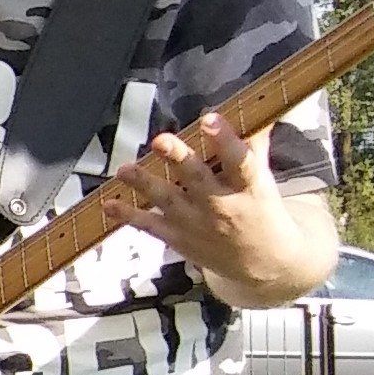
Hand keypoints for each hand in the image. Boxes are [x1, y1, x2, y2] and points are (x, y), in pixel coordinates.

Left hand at [102, 111, 308, 288]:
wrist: (264, 263)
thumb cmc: (262, 214)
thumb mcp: (264, 182)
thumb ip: (254, 148)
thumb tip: (258, 111)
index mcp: (250, 187)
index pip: (240, 161)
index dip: (225, 140)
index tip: (210, 120)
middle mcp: (221, 205)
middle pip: (197, 177)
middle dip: (178, 158)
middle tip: (160, 141)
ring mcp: (197, 223)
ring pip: (168, 200)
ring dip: (144, 184)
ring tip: (124, 170)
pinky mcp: (178, 238)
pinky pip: (150, 226)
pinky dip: (128, 216)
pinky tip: (109, 204)